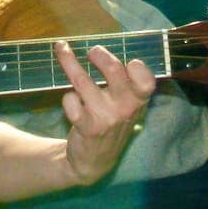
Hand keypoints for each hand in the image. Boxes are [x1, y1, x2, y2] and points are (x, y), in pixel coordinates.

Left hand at [53, 40, 157, 185]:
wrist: (96, 160)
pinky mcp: (87, 126)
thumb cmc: (112, 122)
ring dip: (69, 61)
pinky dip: (68, 98)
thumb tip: (105, 49)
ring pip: (83, 81)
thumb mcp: (128, 106)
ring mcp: (106, 117)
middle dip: (99, 54)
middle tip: (92, 51)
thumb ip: (125, 83)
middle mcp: (125, 108)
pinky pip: (71, 100)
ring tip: (61, 48)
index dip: (139, 69)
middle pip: (114, 70)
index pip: (146, 81)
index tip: (130, 61)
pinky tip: (70, 101)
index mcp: (139, 100)